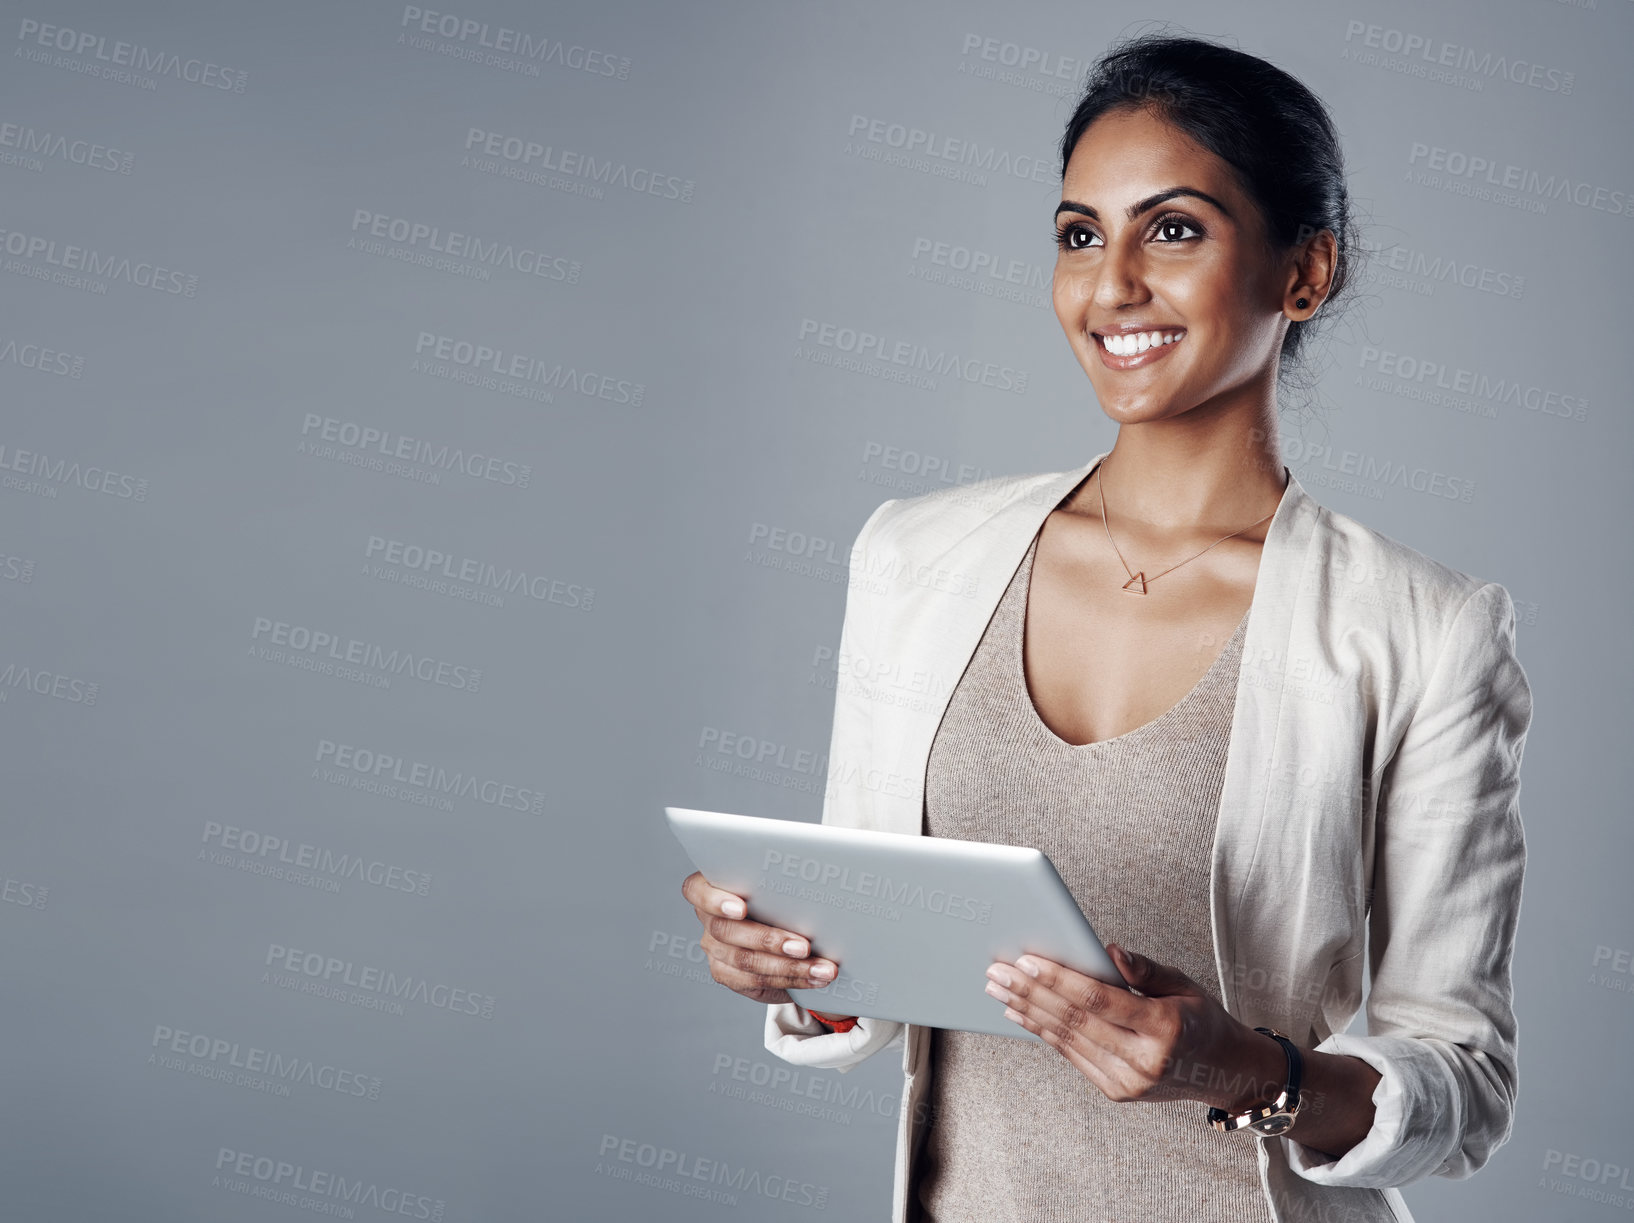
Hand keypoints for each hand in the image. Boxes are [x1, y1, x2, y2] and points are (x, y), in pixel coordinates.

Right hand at [680, 871, 842, 1005]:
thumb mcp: (777, 881)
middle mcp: (708, 920)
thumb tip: (815, 879)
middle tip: (804, 946)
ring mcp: (715, 949)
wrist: (782, 925)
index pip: (696, 891)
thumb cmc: (780, 894)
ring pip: (746, 962)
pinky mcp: (728, 974)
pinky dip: (791, 980)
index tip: (741, 908)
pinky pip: (756, 983)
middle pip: (727, 932)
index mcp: (710, 887)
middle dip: (769, 940)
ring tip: (821, 968)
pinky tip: (814, 977)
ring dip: (790, 967)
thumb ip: (779, 879)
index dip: (715, 900)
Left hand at [983, 943, 1283, 1111]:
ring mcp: (1128, 1081)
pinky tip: (1020, 1013)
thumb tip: (1107, 950)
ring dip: (1027, 1011)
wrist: (1224, 1072)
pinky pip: (1072, 1056)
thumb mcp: (1185, 984)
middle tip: (996, 971)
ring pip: (1067, 1039)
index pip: (1098, 999)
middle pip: (1075, 1020)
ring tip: (998, 989)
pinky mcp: (1117, 1091)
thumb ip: (1146, 969)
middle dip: (1030, 993)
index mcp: (1164, 1027)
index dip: (1058, 979)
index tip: (1025, 961)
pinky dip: (1043, 1032)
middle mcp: (1144, 1060)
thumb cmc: (1202, 1019)